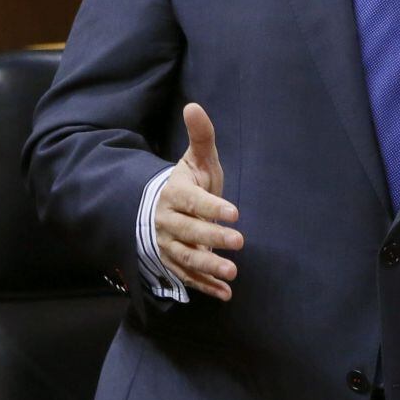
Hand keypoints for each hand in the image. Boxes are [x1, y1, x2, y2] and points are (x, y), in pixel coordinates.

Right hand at [155, 103, 243, 298]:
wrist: (161, 206)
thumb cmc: (188, 181)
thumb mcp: (196, 158)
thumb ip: (200, 135)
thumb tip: (194, 105)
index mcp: (174, 193)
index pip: (193, 201)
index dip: (212, 207)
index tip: (235, 212)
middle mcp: (168, 221)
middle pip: (189, 232)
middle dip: (212, 239)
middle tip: (239, 243)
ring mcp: (168, 244)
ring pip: (187, 258)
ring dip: (209, 267)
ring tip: (232, 273)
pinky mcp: (174, 263)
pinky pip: (188, 277)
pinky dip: (206, 286)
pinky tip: (225, 293)